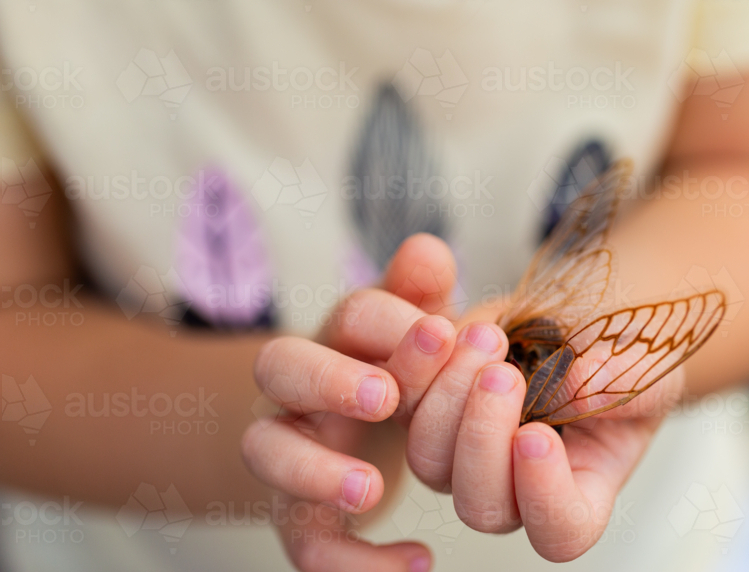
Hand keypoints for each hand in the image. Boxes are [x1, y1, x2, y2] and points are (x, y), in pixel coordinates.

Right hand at [241, 234, 463, 571]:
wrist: (335, 428)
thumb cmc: (384, 367)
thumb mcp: (407, 329)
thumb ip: (418, 293)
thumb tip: (429, 248)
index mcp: (338, 334)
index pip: (350, 315)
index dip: (390, 322)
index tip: (442, 333)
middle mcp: (299, 386)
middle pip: (282, 366)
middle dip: (330, 378)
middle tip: (386, 398)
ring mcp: (288, 448)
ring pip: (267, 453)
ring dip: (313, 470)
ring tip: (370, 489)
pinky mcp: (296, 511)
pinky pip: (304, 541)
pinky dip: (349, 560)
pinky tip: (415, 562)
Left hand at [339, 234, 686, 562]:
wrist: (582, 319)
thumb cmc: (620, 355)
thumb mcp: (642, 364)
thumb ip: (619, 379)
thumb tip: (579, 381)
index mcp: (578, 491)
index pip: (560, 531)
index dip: (544, 499)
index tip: (538, 438)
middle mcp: (513, 485)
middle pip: (480, 505)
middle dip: (484, 439)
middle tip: (504, 375)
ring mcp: (464, 452)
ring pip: (429, 459)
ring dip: (448, 397)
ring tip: (485, 337)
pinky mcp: (430, 408)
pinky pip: (404, 405)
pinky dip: (416, 368)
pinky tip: (443, 330)